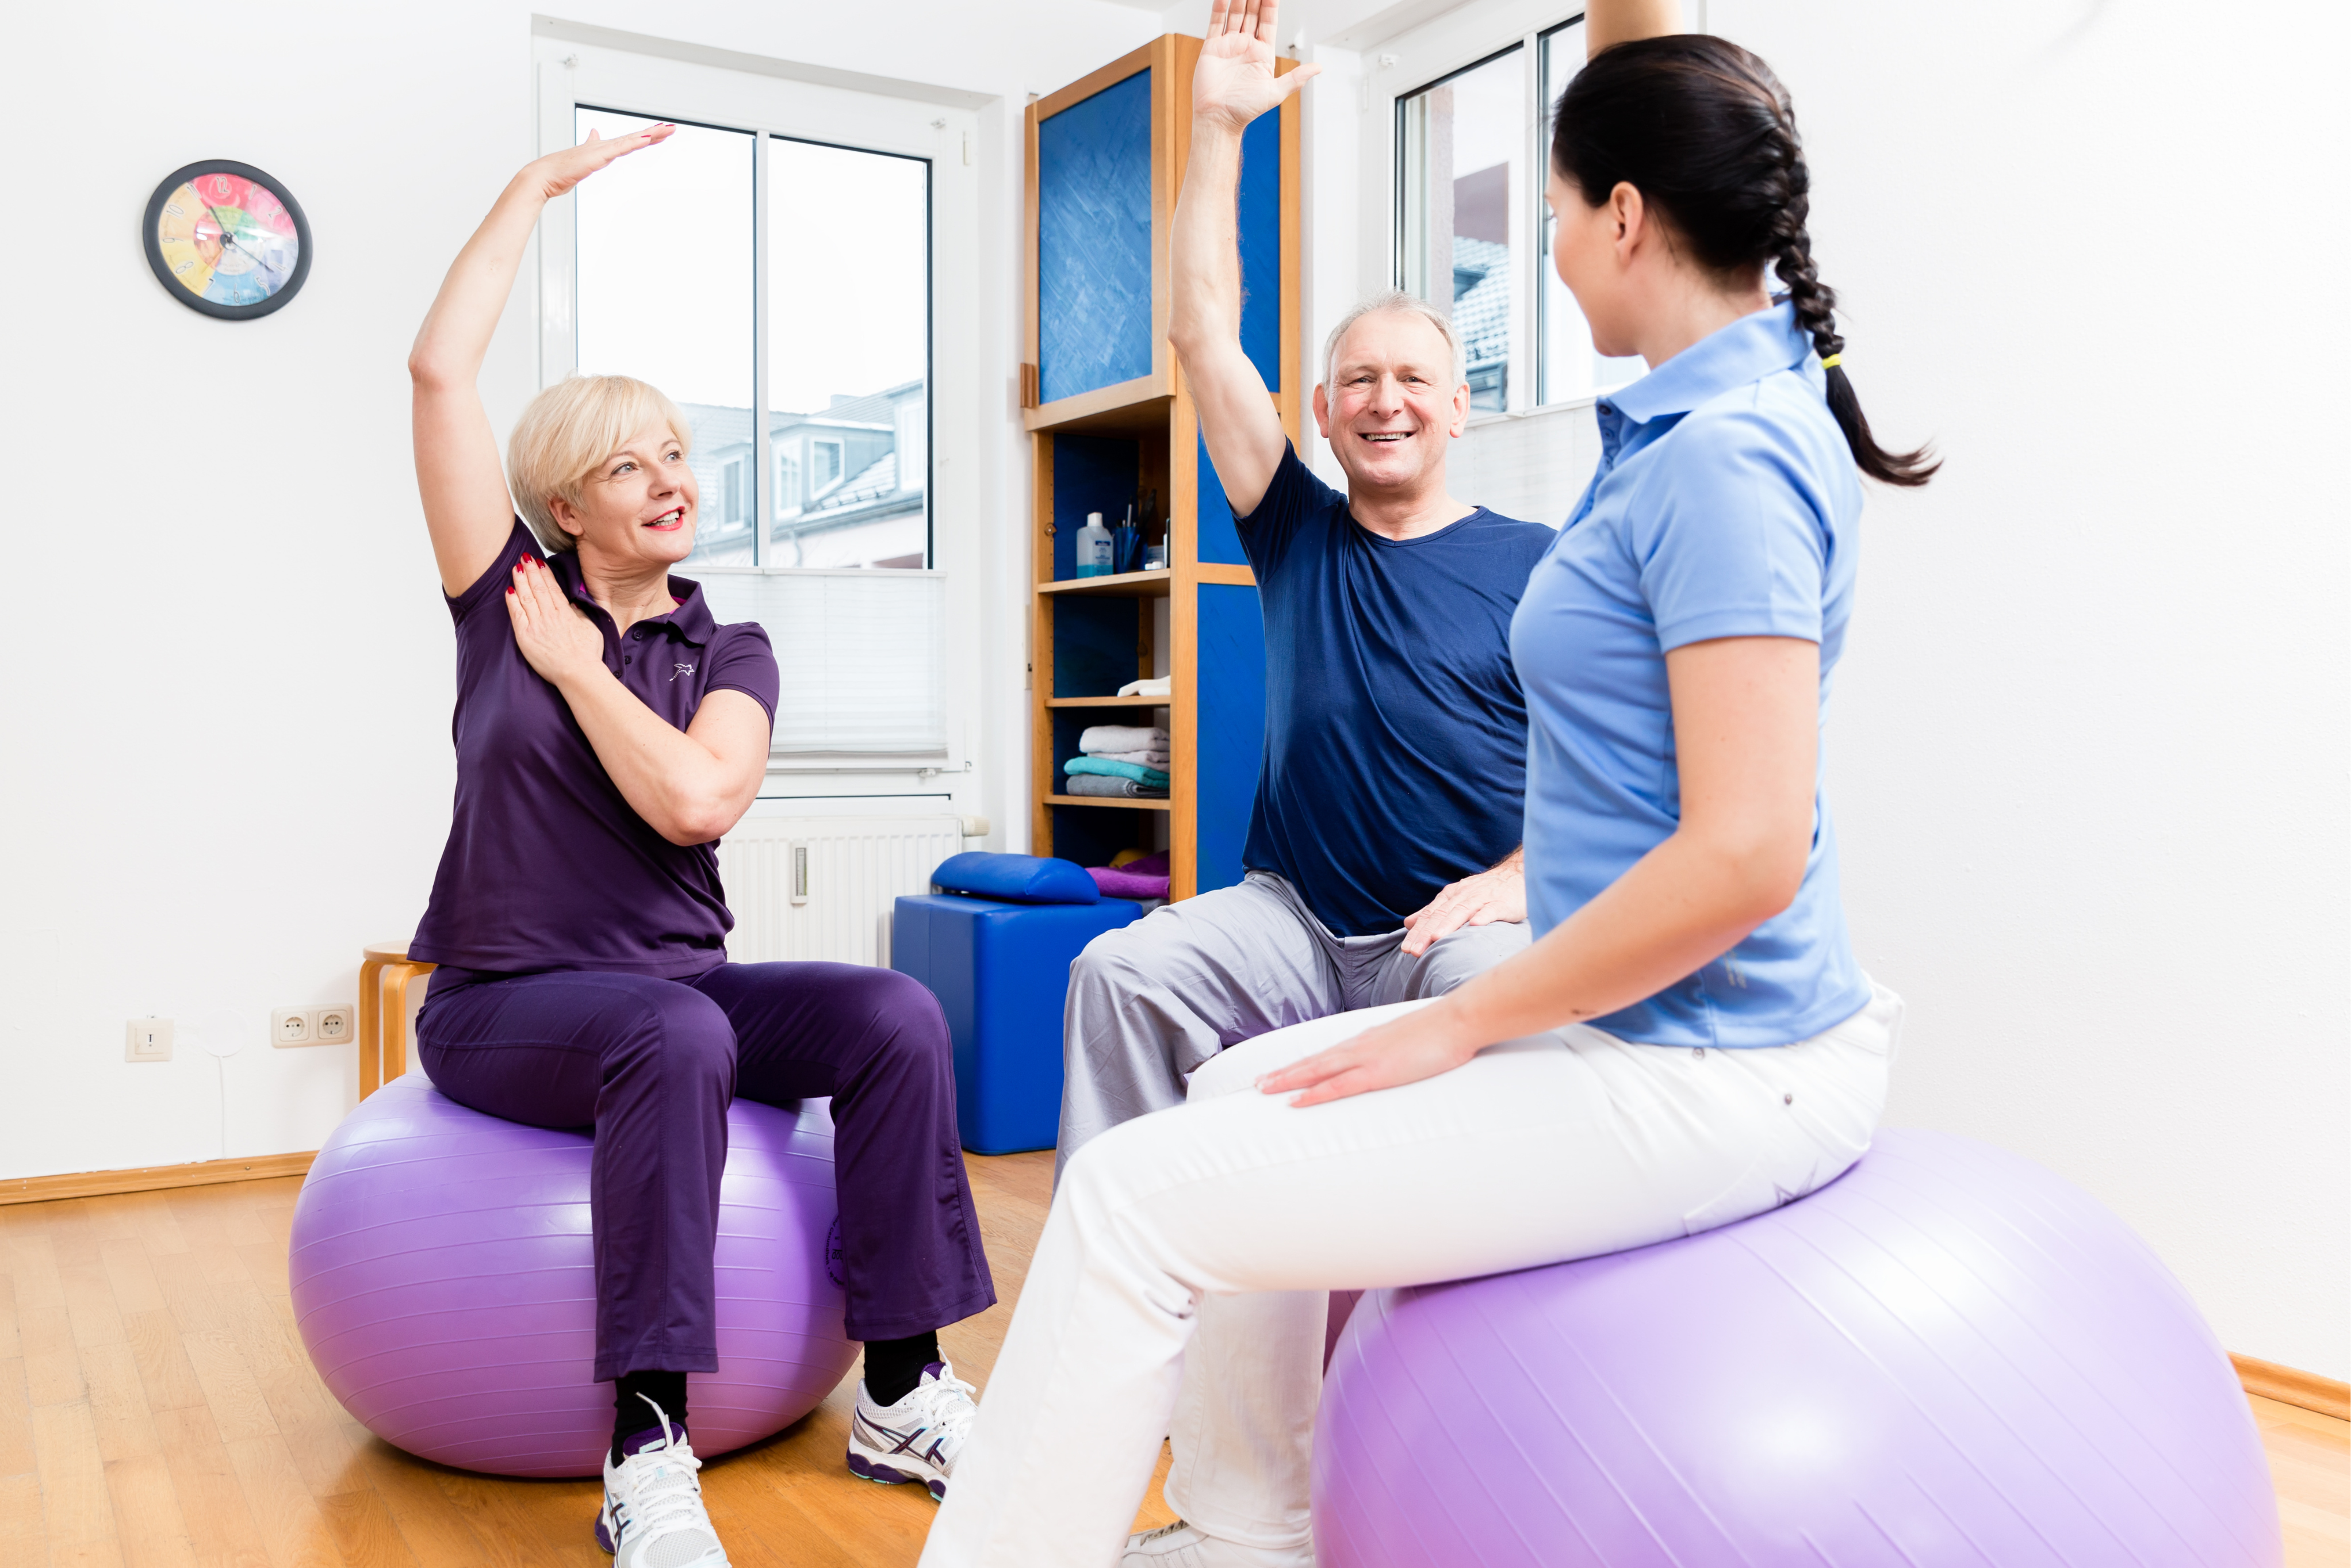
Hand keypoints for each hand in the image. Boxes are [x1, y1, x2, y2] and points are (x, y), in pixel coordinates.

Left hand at [506, 555, 607, 688]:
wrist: (578, 673)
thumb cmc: (588, 655)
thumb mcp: (591, 629)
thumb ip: (580, 614)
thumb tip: (573, 603)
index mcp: (566, 613)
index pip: (553, 588)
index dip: (544, 573)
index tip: (539, 562)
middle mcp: (550, 616)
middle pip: (538, 588)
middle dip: (530, 570)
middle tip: (524, 557)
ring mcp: (537, 625)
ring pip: (526, 597)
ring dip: (520, 580)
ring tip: (515, 567)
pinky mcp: (526, 637)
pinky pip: (517, 614)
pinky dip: (512, 601)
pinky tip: (509, 590)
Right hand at [522, 123, 674, 201]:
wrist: (544, 176)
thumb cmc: (560, 171)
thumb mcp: (583, 158)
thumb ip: (590, 146)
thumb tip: (594, 134)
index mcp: (602, 149)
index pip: (629, 141)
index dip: (645, 136)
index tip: (660, 132)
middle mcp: (604, 146)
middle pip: (634, 138)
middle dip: (655, 133)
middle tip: (672, 128)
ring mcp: (601, 150)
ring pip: (631, 140)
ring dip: (650, 135)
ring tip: (667, 131)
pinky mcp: (597, 156)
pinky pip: (620, 148)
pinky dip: (635, 142)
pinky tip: (647, 139)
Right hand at [1194, 0, 1320, 132]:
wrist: (1218, 118)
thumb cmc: (1245, 109)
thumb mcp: (1276, 92)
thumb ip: (1296, 78)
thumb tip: (1318, 68)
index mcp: (1262, 53)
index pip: (1268, 22)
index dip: (1270, 6)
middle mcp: (1246, 46)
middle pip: (1252, 14)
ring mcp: (1229, 45)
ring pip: (1235, 14)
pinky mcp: (1212, 47)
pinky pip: (1216, 23)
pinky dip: (1219, 8)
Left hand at [1256, 999, 1484, 1106]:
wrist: (1459, 1019)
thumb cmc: (1443, 1030)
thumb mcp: (1413, 1041)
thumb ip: (1398, 1050)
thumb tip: (1395, 1060)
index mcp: (1368, 1040)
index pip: (1327, 1054)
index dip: (1302, 1064)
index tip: (1281, 1071)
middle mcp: (1359, 1046)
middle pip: (1313, 1061)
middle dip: (1283, 1072)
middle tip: (1256, 1083)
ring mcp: (1366, 1058)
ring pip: (1316, 1071)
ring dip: (1287, 1080)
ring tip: (1262, 1088)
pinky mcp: (1377, 1072)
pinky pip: (1338, 1086)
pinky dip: (1313, 1093)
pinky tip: (1295, 1101)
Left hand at [1399, 851, 1525, 955]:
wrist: (1517, 875)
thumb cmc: (1485, 892)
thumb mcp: (1457, 899)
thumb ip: (1434, 911)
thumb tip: (1409, 923)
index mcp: (1452, 895)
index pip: (1430, 914)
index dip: (1418, 931)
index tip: (1406, 949)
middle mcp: (1464, 895)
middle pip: (1442, 914)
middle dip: (1427, 932)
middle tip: (1414, 951)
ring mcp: (1483, 897)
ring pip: (1463, 910)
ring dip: (1449, 924)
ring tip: (1436, 938)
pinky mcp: (1503, 902)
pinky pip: (1492, 909)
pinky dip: (1483, 916)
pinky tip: (1475, 925)